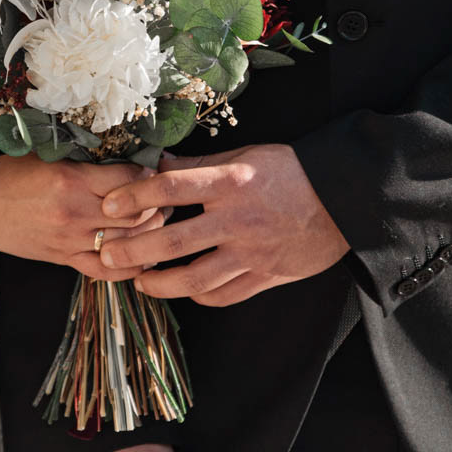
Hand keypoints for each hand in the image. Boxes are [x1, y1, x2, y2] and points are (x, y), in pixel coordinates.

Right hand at [0, 155, 163, 277]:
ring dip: (149, 234)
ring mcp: (70, 240)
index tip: (157, 170)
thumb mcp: (47, 155)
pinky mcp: (63, 260)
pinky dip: (128, 266)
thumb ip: (85, 161)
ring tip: (158, 223)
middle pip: (135, 215)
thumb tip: (125, 158)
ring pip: (126, 244)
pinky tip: (141, 257)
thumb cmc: (9, 174)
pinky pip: (105, 270)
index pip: (129, 180)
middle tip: (168, 198)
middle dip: (158, 206)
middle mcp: (75, 213)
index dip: (149, 175)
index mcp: (72, 180)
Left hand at [99, 143, 348, 304]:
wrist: (344, 199)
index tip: (109, 207)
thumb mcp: (246, 155)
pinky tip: (185, 290)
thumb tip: (158, 165)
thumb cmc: (292, 171)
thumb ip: (200, 164)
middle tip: (107, 255)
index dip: (134, 197)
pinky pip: (224, 295)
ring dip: (160, 283)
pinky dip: (199, 296)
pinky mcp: (266, 276)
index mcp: (230, 182)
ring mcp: (252, 253)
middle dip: (133, 251)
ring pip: (194, 279)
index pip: (171, 189)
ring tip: (141, 281)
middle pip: (172, 241)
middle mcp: (237, 220)